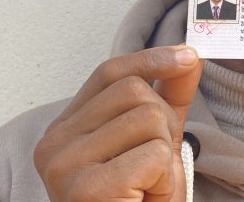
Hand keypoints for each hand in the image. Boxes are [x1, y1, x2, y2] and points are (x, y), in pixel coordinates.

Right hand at [33, 45, 202, 201]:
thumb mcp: (155, 144)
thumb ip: (169, 99)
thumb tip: (189, 56)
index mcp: (64, 129)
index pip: (108, 73)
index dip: (151, 60)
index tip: (188, 55)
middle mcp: (54, 143)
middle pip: (135, 92)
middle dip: (162, 127)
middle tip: (151, 168)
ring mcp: (64, 166)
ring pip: (149, 120)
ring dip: (164, 159)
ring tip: (145, 188)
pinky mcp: (84, 188)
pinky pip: (152, 155)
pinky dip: (163, 180)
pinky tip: (144, 200)